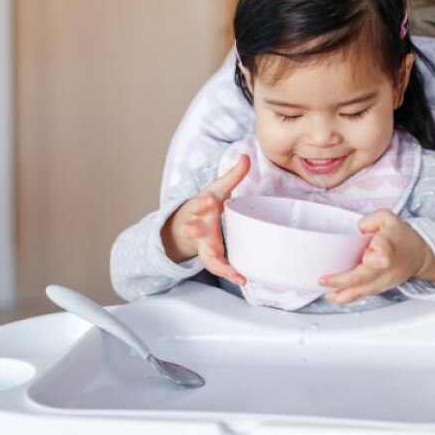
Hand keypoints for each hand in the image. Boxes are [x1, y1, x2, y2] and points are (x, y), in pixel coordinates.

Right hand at [161, 155, 249, 284]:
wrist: (188, 226)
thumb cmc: (206, 206)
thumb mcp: (218, 189)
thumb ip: (233, 175)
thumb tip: (246, 156)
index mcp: (199, 209)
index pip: (197, 204)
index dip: (202, 203)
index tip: (210, 200)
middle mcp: (198, 228)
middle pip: (192, 230)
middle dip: (191, 230)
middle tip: (191, 230)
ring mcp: (203, 245)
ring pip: (206, 255)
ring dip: (216, 263)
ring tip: (232, 272)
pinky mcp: (212, 256)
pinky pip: (219, 267)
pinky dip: (230, 274)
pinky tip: (243, 279)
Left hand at [319, 209, 434, 304]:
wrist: (419, 255)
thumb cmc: (402, 237)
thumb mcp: (387, 218)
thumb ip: (370, 220)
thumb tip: (356, 231)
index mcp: (389, 250)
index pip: (382, 256)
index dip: (373, 256)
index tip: (366, 253)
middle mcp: (385, 270)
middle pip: (363, 280)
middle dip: (341, 282)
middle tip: (323, 280)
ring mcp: (382, 282)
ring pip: (360, 292)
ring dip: (340, 294)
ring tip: (324, 291)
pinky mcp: (379, 289)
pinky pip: (361, 295)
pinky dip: (346, 297)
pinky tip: (333, 295)